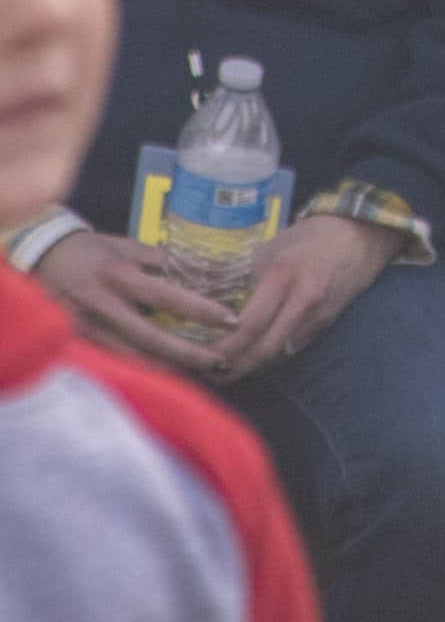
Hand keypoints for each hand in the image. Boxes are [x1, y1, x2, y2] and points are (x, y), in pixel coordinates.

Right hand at [36, 230, 234, 374]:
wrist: (38, 258)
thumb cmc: (88, 250)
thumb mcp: (124, 247)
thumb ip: (158, 260)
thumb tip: (197, 270)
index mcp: (118, 276)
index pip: (165, 296)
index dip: (199, 310)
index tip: (230, 320)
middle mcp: (103, 306)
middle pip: (151, 339)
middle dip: (188, 354)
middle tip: (221, 360)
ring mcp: (88, 330)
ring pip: (132, 359)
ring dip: (168, 369)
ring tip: (201, 372)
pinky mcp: (78, 345)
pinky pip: (115, 362)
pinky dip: (142, 370)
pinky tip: (166, 374)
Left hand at [206, 216, 400, 382]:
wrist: (359, 236)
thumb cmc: (309, 237)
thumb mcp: (272, 248)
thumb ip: (248, 276)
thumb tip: (214, 303)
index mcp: (284, 276)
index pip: (250, 323)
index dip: (225, 346)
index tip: (202, 356)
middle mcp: (303, 300)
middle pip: (265, 348)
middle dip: (236, 367)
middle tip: (210, 375)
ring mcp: (318, 315)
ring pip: (279, 352)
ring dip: (252, 365)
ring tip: (224, 371)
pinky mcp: (327, 323)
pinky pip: (294, 345)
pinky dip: (273, 354)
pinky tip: (254, 357)